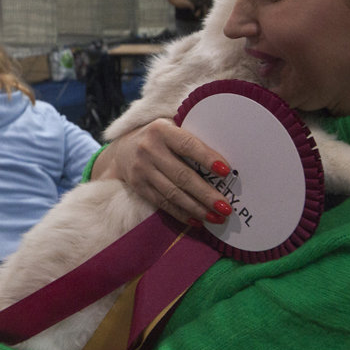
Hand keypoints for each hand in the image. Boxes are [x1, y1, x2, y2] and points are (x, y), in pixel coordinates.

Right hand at [92, 118, 231, 226]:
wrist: (122, 149)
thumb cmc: (159, 138)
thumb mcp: (171, 128)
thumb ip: (191, 138)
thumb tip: (224, 162)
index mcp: (161, 130)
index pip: (187, 145)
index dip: (206, 158)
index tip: (226, 172)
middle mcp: (149, 149)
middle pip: (182, 176)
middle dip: (206, 194)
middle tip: (226, 207)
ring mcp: (142, 169)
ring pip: (173, 193)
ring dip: (197, 208)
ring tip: (217, 218)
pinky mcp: (138, 186)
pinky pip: (162, 203)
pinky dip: (181, 214)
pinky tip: (197, 221)